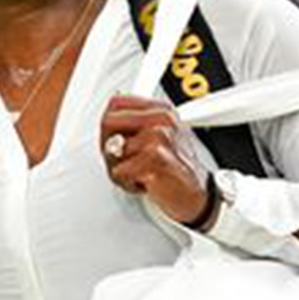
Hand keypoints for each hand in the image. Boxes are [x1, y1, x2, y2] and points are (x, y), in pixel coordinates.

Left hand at [99, 95, 213, 225]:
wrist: (194, 196)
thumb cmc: (172, 171)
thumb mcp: (150, 143)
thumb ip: (126, 129)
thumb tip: (104, 123)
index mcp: (162, 111)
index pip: (117, 103)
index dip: (110, 125)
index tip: (119, 139)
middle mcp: (162, 119)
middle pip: (109, 121)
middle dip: (110, 146)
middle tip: (127, 160)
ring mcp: (159, 136)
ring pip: (113, 149)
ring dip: (120, 168)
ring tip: (141, 173)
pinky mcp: (155, 158)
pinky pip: (120, 170)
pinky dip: (127, 182)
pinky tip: (145, 183)